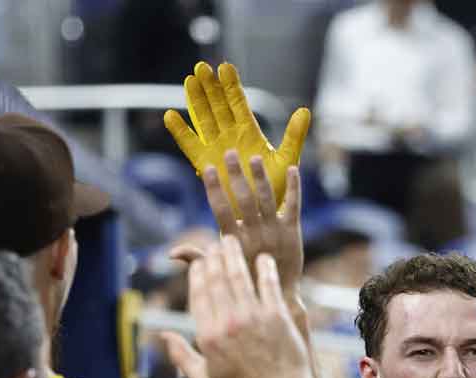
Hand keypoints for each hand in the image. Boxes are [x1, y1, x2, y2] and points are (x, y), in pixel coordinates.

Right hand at [160, 237, 310, 377]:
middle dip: (213, 257)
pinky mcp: (277, 315)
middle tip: (215, 244)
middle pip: (216, 280)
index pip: (198, 294)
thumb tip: (162, 335)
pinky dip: (264, 268)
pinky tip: (262, 258)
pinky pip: (268, 284)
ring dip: (234, 255)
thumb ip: (180, 356)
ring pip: (239, 276)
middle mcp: (228, 322)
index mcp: (208, 336)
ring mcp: (254, 316)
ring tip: (232, 241)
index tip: (199, 262)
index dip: (197, 273)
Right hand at [164, 61, 310, 212]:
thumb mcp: (287, 159)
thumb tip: (305, 111)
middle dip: (210, 87)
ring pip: (204, 119)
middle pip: (218, 106)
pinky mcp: (204, 163)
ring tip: (189, 81)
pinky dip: (180, 131)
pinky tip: (170, 115)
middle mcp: (230, 135)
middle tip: (202, 67)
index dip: (231, 85)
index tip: (225, 67)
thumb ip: (294, 136)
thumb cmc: (276, 186)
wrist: (263, 212)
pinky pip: (190, 145)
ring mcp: (216, 147)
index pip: (238, 102)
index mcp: (249, 131)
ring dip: (196, 101)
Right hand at [171, 149, 305, 293]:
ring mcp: (275, 231)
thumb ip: (198, 258)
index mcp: (235, 241)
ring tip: (255, 157)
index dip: (215, 189)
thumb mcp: (221, 269)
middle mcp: (255, 233)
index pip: (221, 210)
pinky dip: (294, 187)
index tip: (210, 168)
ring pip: (267, 199)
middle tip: (231, 153)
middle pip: (244, 199)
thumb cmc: (246, 279)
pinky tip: (293, 169)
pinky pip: (293, 205)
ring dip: (260, 177)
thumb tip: (171, 253)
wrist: (280, 293)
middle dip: (237, 175)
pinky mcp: (293, 231)